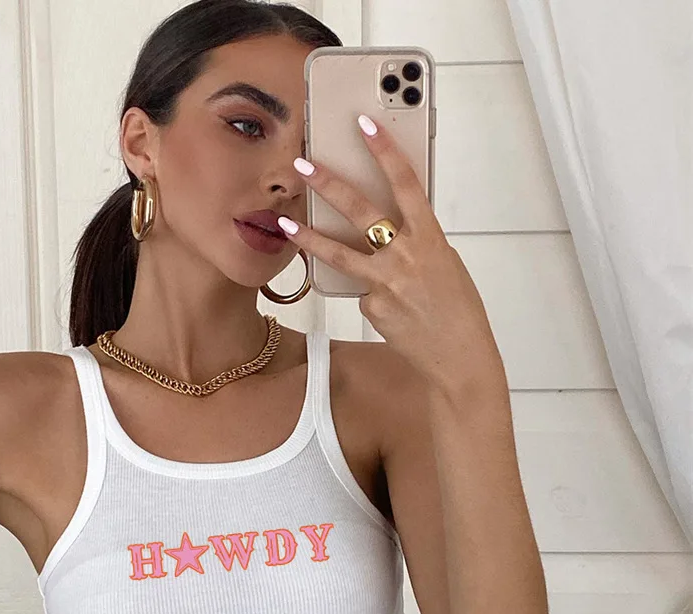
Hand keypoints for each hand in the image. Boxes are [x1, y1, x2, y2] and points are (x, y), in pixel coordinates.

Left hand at [278, 114, 504, 398]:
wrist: (459, 357)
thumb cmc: (459, 310)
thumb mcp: (446, 265)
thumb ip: (418, 243)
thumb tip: (389, 232)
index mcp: (431, 238)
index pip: (406, 184)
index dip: (385, 151)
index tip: (364, 124)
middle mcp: (405, 256)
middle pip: (360, 211)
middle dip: (329, 184)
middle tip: (303, 164)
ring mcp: (385, 283)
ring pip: (339, 254)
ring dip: (309, 237)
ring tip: (285, 223)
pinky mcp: (371, 307)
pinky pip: (363, 292)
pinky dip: (372, 295)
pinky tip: (392, 309)